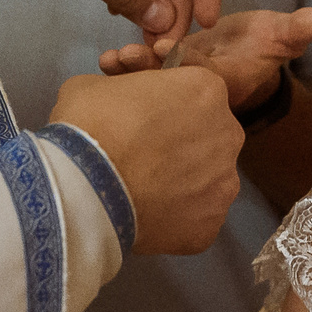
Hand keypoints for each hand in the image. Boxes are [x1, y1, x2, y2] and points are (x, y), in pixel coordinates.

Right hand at [50, 69, 241, 254]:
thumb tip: (117, 108)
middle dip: (183, 145)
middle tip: (144, 157)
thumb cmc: (89, 123)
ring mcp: (223, 184)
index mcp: (207, 90)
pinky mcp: (211, 226)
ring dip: (183, 184)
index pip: (195, 94)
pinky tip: (145, 217)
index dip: (168, 106)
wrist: (83, 185)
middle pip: (209, 137)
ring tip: (143, 193)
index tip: (143, 121)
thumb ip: (123, 91)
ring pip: (207, 181)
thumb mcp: (96, 85)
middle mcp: (228, 135)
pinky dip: (175, 219)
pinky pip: (196, 218)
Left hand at [99, 7, 311, 108]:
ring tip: (110, 59)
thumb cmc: (262, 44)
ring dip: (131, 72)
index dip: (187, 63)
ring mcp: (177, 84)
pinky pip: (140, 78)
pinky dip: (122, 70)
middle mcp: (197, 87)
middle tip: (124, 58)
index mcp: (224, 78)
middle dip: (148, 73)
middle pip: (171, 84)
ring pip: (151, 83)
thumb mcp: (279, 35)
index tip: (168, 49)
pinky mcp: (161, 77)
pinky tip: (104, 61)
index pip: (206, 74)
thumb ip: (295, 30)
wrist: (243, 55)